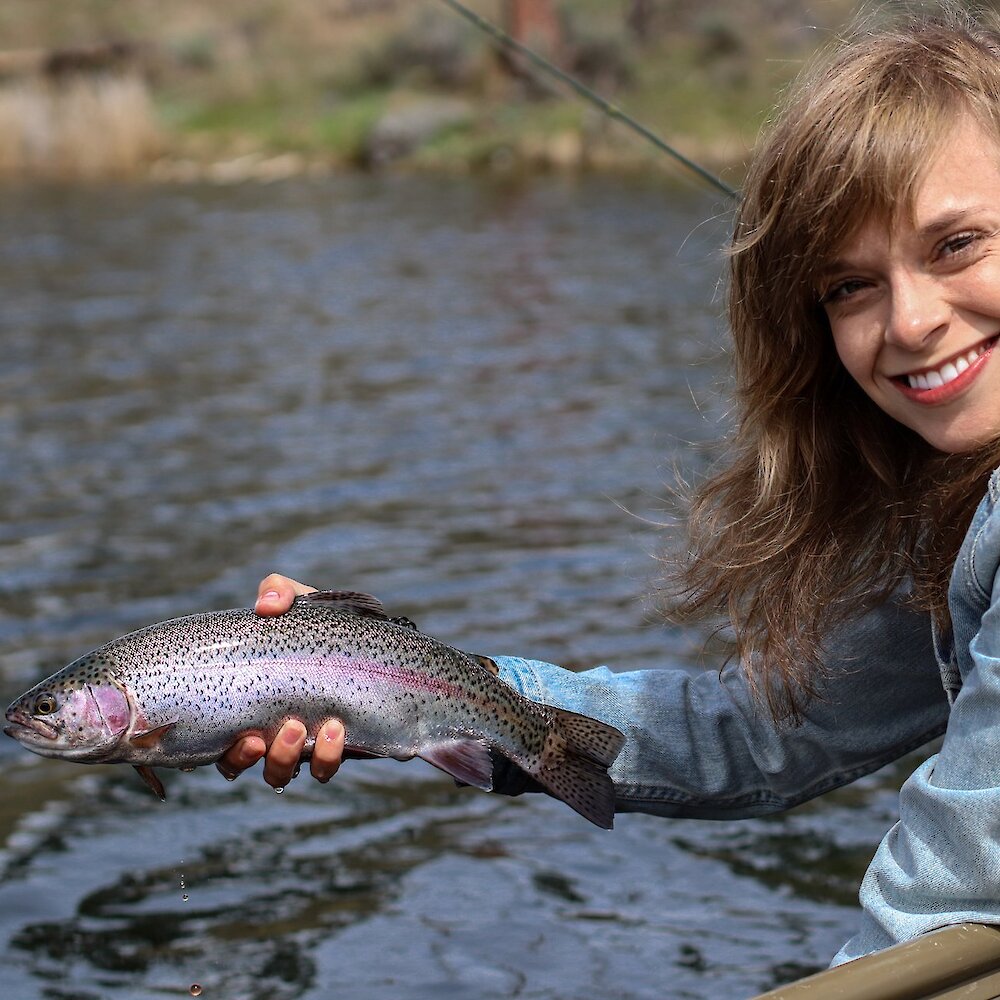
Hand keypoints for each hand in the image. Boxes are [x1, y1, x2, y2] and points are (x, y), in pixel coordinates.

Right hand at [215, 574, 344, 787]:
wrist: (371, 642)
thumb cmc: (322, 625)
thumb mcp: (299, 602)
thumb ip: (278, 591)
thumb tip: (266, 606)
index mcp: (246, 700)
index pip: (217, 738)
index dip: (222, 748)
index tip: (242, 736)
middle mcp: (265, 728)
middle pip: (238, 763)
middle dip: (247, 757)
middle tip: (268, 733)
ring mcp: (299, 743)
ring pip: (277, 772)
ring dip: (284, 758)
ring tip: (301, 728)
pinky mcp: (334, 748)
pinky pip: (323, 770)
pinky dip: (326, 757)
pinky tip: (337, 730)